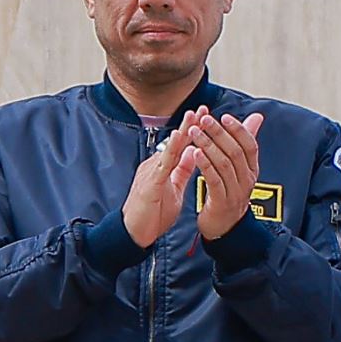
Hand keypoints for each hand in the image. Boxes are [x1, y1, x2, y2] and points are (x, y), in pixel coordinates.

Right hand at [122, 106, 205, 246]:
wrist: (134, 233)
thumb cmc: (153, 213)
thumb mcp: (173, 188)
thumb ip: (182, 170)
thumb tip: (193, 152)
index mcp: (163, 167)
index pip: (181, 146)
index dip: (193, 131)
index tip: (206, 116)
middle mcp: (156, 166)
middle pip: (175, 142)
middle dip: (190, 124)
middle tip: (202, 108)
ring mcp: (151, 173)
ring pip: (169, 149)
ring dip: (182, 132)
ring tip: (193, 116)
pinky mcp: (150, 184)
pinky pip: (162, 165)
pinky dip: (171, 152)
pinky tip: (178, 140)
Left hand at [188, 111, 265, 240]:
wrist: (224, 226)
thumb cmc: (228, 192)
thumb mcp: (240, 167)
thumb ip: (245, 142)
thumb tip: (257, 117)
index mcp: (252, 170)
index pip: (250, 145)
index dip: (239, 130)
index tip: (224, 117)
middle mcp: (247, 180)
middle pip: (235, 152)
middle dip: (219, 133)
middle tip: (204, 119)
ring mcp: (236, 192)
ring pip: (224, 164)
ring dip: (208, 145)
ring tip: (194, 132)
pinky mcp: (222, 201)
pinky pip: (214, 180)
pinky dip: (205, 165)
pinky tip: (195, 153)